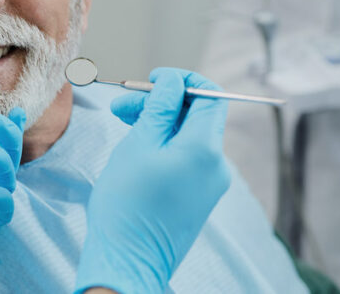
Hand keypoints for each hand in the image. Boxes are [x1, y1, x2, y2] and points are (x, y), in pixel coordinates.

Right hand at [74, 69, 229, 293]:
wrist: (128, 260)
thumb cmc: (127, 204)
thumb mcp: (139, 145)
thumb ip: (160, 108)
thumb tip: (172, 82)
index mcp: (205, 148)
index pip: (210, 95)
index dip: (182, 81)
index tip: (153, 79)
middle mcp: (216, 165)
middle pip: (196, 115)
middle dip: (161, 102)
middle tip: (123, 104)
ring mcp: (210, 183)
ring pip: (189, 136)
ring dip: (159, 122)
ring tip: (123, 122)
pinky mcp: (199, 196)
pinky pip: (187, 157)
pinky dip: (165, 144)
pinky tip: (137, 145)